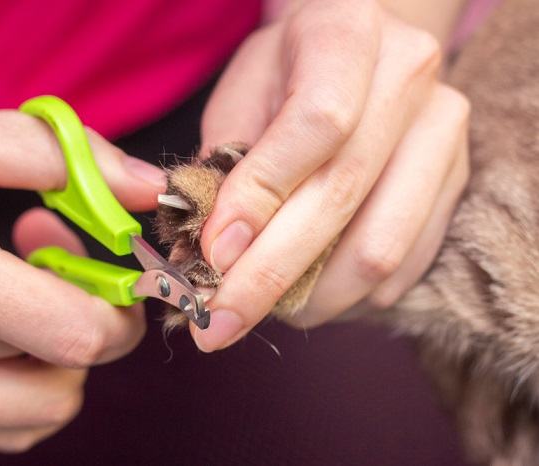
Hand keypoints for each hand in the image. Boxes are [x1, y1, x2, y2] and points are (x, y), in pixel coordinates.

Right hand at [0, 97, 165, 450]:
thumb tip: (148, 190)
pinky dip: (22, 385)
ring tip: (23, 295)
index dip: (122, 303)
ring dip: (57, 356)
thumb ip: (55, 154)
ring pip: (40, 410)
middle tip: (64, 265)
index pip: (72, 329)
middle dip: (93, 320)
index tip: (121, 270)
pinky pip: (0, 429)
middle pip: (64, 372)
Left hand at [193, 0, 469, 350]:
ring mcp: (443, 134)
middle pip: (343, 198)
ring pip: (380, 247)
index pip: (315, 127)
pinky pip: (406, 264)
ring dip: (311, 297)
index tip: (214, 253)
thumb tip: (215, 250)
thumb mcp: (242, 94)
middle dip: (270, 275)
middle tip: (220, 321)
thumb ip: (228, 162)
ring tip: (260, 310)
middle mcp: (409, 80)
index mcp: (348, 37)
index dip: (261, 198)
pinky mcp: (456, 181)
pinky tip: (307, 296)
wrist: (358, 55)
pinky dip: (350, 295)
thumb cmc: (286, 73)